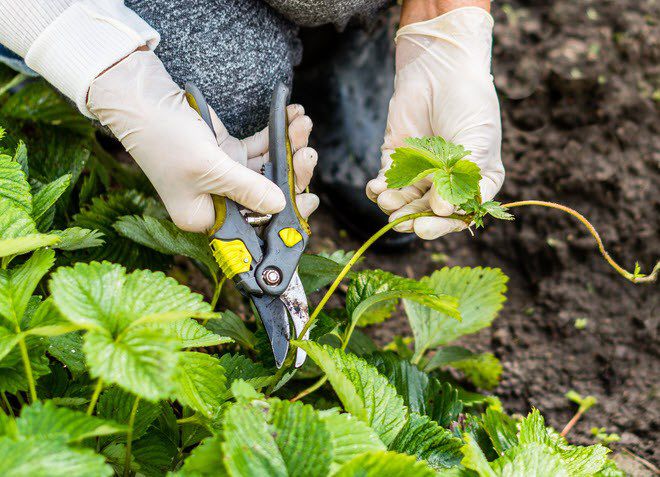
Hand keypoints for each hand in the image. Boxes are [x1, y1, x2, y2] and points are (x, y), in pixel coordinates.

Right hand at [87, 50, 317, 232]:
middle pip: (267, 197)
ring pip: (268, 169)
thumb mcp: (209, 168)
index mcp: (205, 217)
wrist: (143, 98)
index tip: (307, 201)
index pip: (252, 228)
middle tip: (307, 155)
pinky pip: (260, 148)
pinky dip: (276, 134)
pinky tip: (291, 116)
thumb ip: (248, 189)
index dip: (283, 217)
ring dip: (288, 147)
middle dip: (291, 175)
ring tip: (302, 125)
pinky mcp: (227, 152)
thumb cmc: (165, 138)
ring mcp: (224, 175)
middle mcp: (216, 201)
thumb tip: (281, 205)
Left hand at [366, 7, 503, 239]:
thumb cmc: (468, 102)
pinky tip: (375, 189)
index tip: (425, 228)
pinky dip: (378, 190)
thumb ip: (463, 177)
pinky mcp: (396, 160)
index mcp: (475, 182)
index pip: (460, 215)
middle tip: (401, 222)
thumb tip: (442, 210)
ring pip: (406, 201)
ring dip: (395, 206)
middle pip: (430, 213)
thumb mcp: (477, 140)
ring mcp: (421, 172)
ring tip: (387, 202)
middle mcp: (447, 183)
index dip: (443, 225)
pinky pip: (386, 183)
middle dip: (414, 219)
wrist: (440, 67)